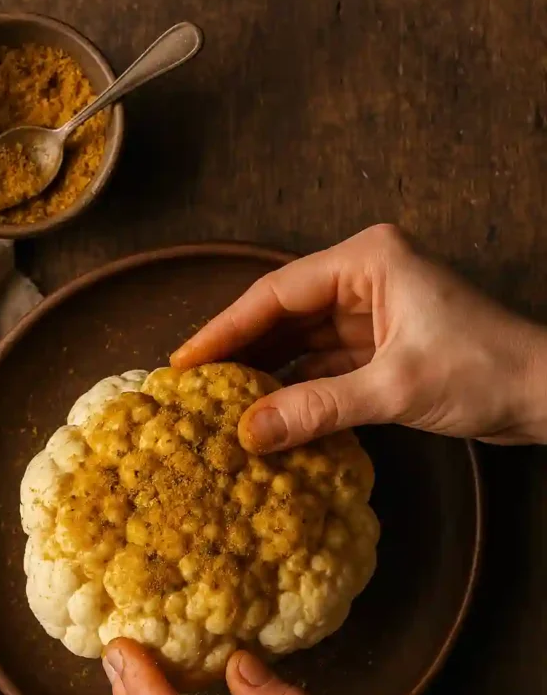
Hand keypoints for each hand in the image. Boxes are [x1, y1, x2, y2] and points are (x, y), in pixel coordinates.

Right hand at [171, 224, 546, 449]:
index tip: (184, 360)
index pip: (276, 293)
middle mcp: (365, 278)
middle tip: (193, 387)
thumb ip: (317, 408)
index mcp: (367, 261)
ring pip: (301, 342)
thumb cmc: (486, 370)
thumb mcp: (393, 388)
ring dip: (267, 373)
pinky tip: (269, 414)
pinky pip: (324, 366)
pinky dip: (298, 389)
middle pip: (283, 314)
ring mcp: (373, 313)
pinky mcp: (382, 347)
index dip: (225, 328)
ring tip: (220, 404)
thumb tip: (250, 433)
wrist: (545, 395)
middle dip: (241, 351)